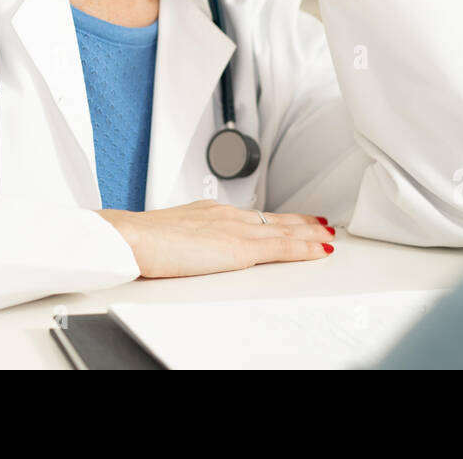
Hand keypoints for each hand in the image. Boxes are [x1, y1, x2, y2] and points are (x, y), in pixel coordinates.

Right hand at [95, 199, 334, 277]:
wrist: (133, 239)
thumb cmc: (141, 242)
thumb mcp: (170, 236)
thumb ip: (187, 240)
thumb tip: (190, 249)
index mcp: (210, 213)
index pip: (253, 216)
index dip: (277, 220)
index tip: (293, 220)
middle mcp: (227, 216)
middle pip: (274, 220)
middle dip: (301, 223)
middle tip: (323, 224)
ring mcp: (236, 230)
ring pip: (285, 230)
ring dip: (310, 233)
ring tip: (329, 235)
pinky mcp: (240, 248)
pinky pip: (282, 247)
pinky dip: (305, 248)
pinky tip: (320, 250)